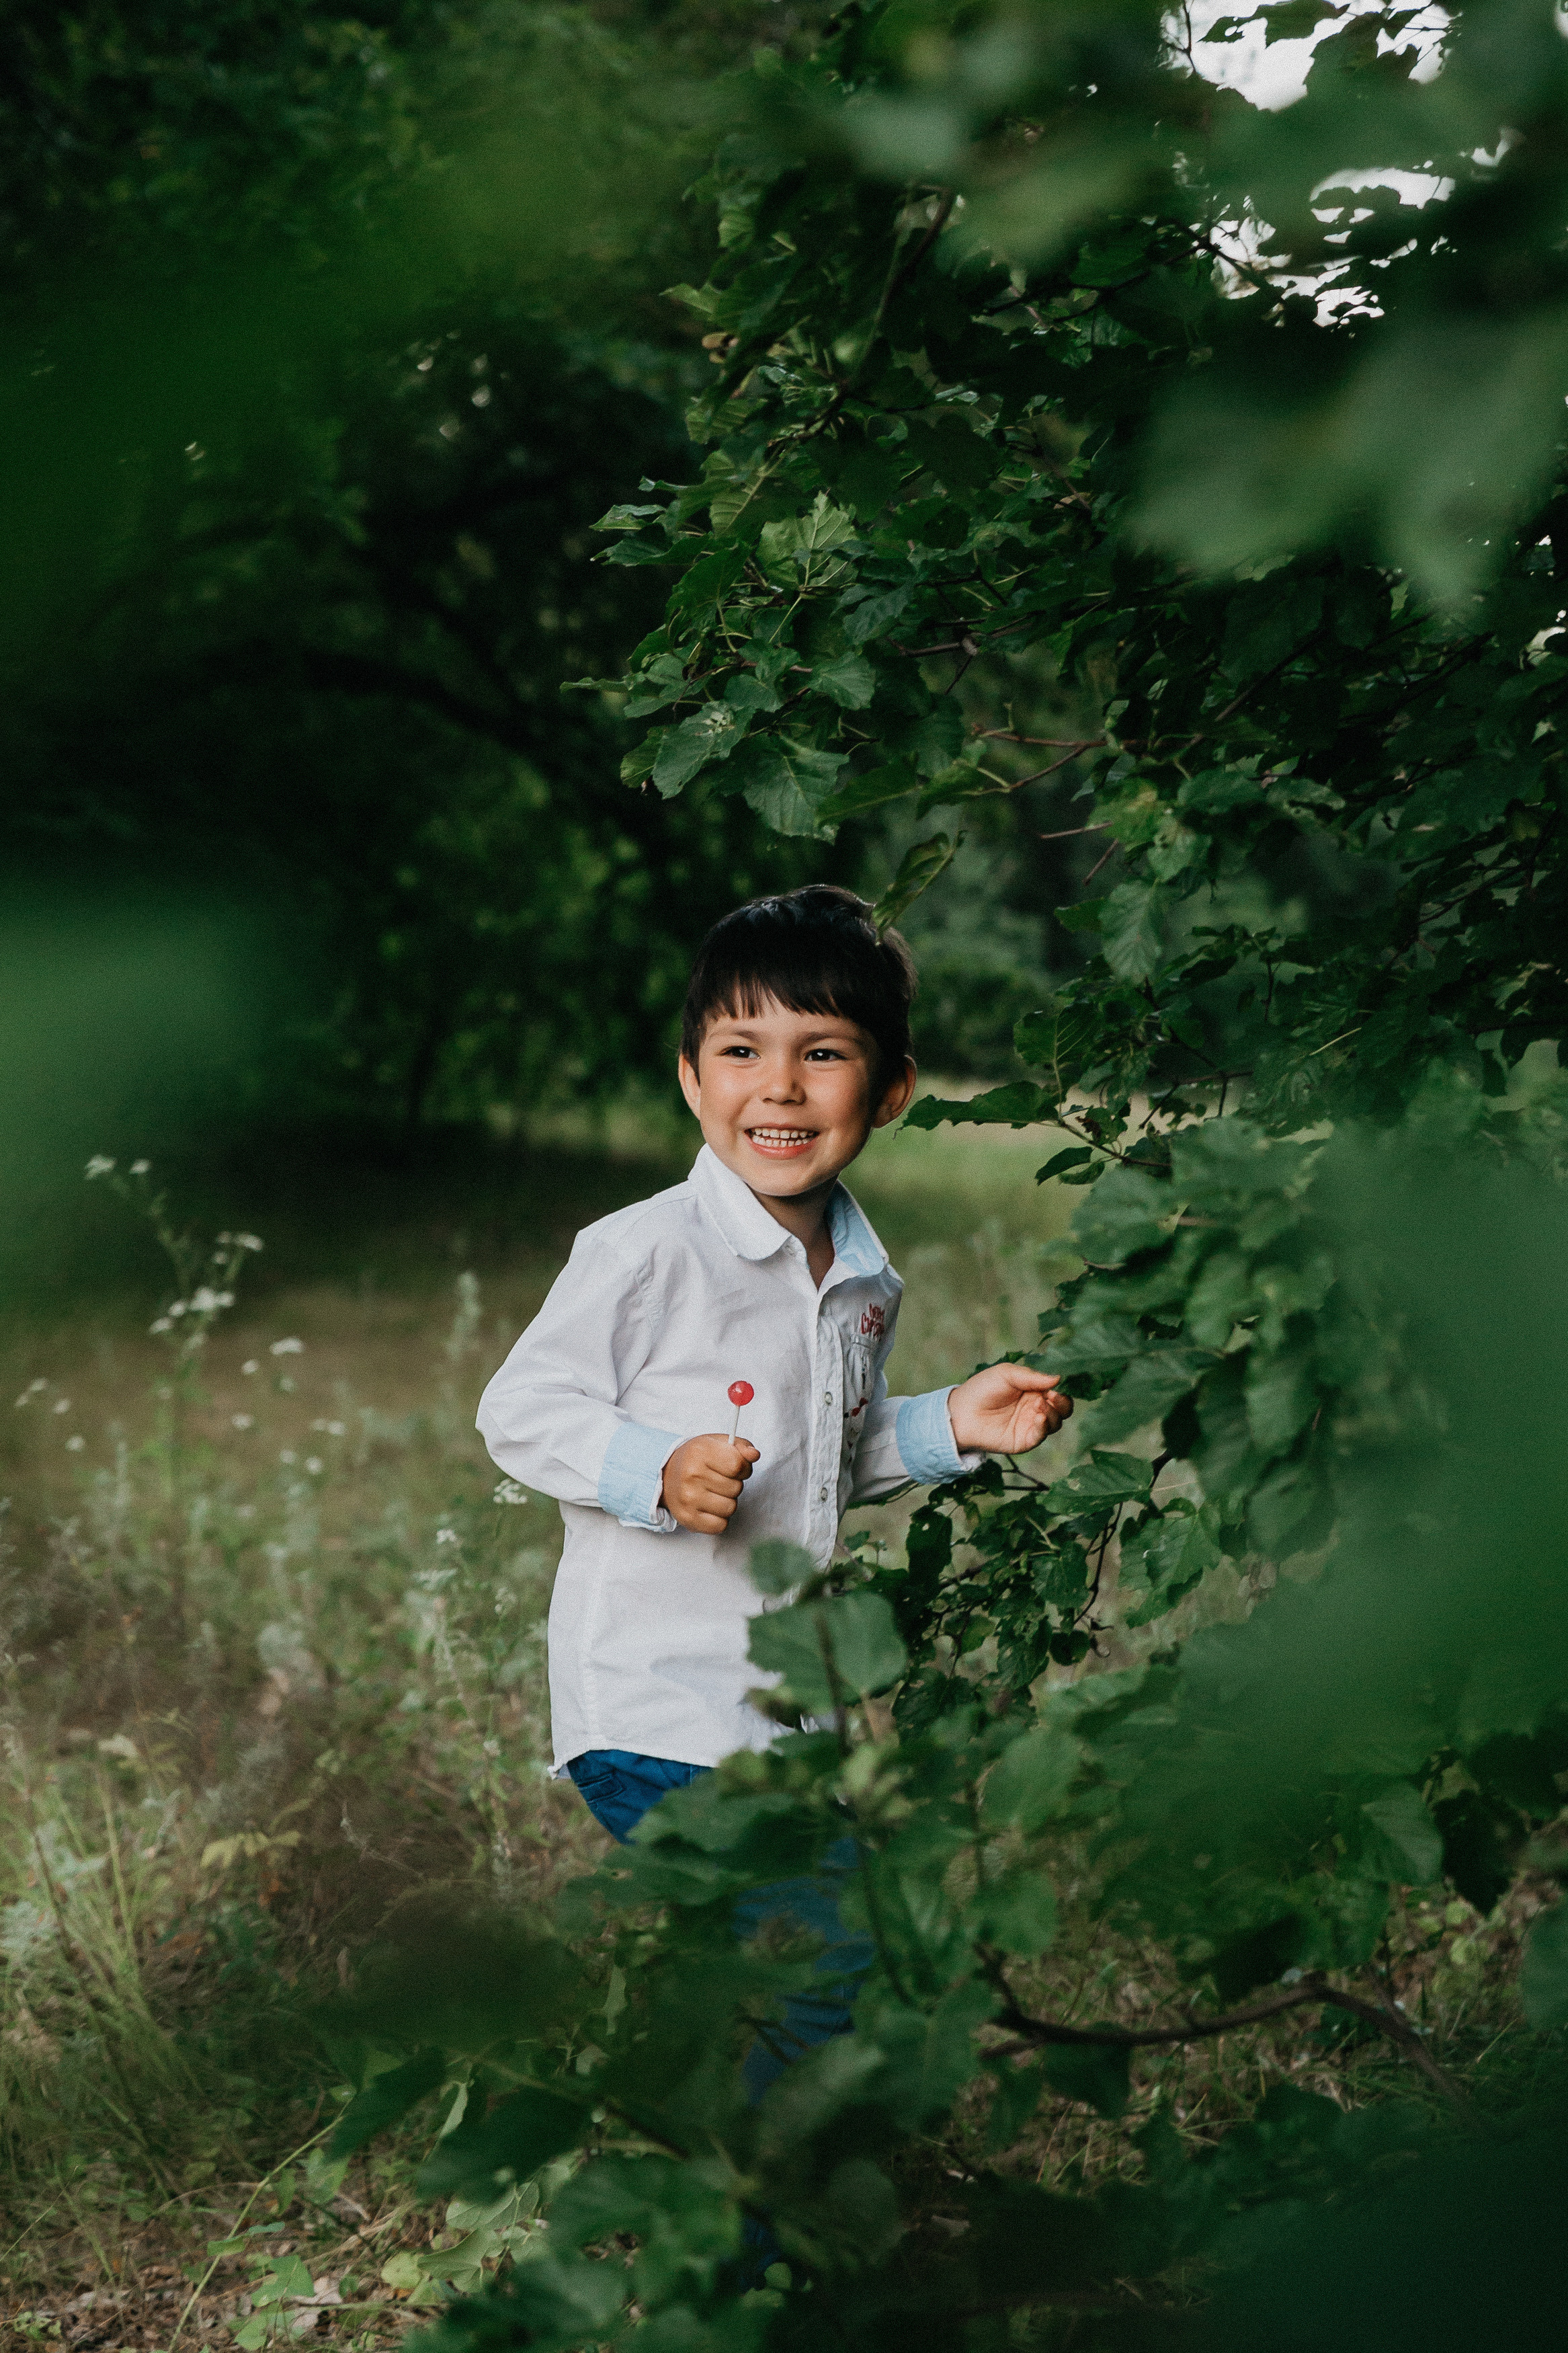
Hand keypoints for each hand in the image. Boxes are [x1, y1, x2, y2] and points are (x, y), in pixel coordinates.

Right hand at [660, 1434, 760, 1534]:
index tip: (735, 1468)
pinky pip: (721, 1525)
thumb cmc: (696, 1459)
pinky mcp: (688, 1519)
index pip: (738, 1465)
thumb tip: (754, 1455)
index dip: (743, 1468)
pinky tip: (709, 1507)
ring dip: (727, 1501)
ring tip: (714, 1493)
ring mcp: (689, 1499)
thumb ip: (741, 1447)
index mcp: (700, 1452)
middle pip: (736, 1488)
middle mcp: (692, 1475)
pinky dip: (719, 1518)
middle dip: (733, 1484)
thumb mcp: (717, 1443)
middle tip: (718, 1480)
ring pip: (730, 1508)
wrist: (666, 1475)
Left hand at [947, 1363, 1071, 1455]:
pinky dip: (1045, 1426)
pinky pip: (1042, 1436)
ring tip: (1039, 1405)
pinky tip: (1038, 1417)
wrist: (963, 1412)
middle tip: (1052, 1397)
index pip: (1058, 1392)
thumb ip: (1032, 1376)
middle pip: (1063, 1409)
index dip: (1061, 1389)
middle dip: (1063, 1403)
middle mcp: (1035, 1408)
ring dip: (1053, 1413)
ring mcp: (1031, 1425)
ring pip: (1057, 1423)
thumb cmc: (982, 1388)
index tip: (1055, 1387)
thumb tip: (1058, 1378)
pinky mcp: (1024, 1440)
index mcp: (1034, 1391)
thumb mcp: (1007, 1374)